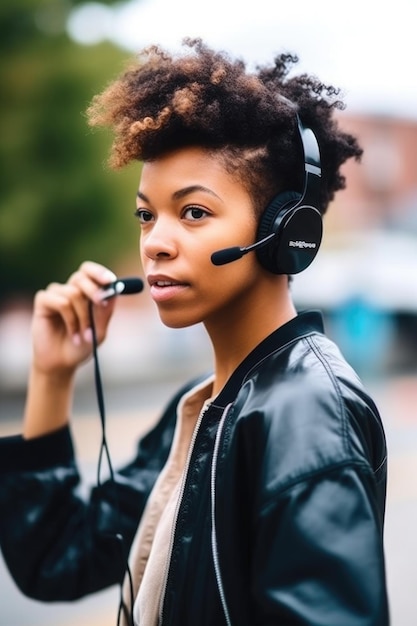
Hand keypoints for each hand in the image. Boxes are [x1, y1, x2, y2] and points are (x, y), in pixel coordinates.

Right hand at [31, 261, 118, 376]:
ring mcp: (55, 295)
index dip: (99, 272)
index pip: (89, 271)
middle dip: (94, 290)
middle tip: (101, 303)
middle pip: (81, 277)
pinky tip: (72, 334)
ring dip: (83, 316)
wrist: (62, 363)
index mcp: (84, 293)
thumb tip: (115, 289)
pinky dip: (71, 319)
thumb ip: (106, 310)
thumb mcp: (100, 329)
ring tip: (84, 335)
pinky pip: (61, 302)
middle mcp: (69, 290)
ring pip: (73, 293)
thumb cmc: (82, 345)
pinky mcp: (43, 302)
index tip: (110, 281)